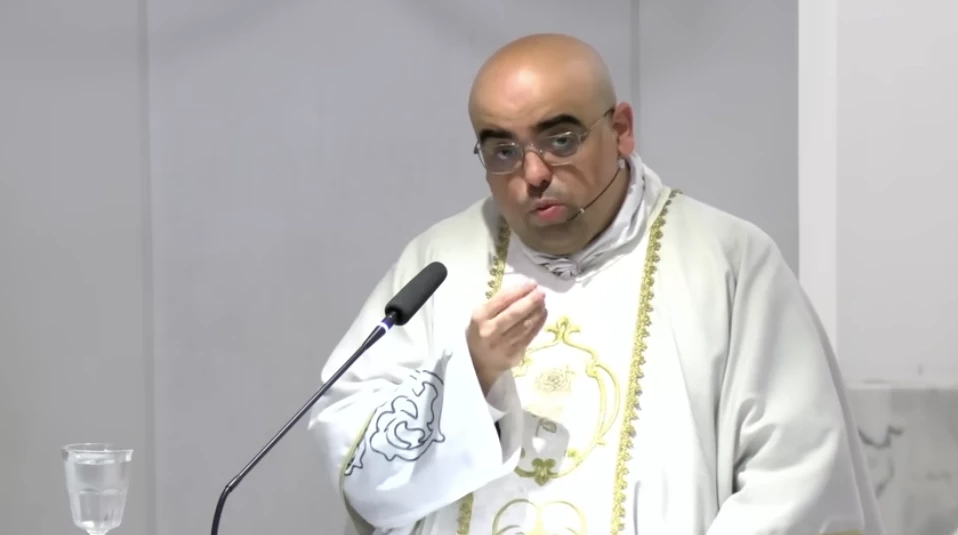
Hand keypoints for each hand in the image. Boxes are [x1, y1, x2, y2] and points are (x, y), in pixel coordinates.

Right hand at [466, 279, 546, 393]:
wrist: (478, 363)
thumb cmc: (481, 332)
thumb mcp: (483, 315)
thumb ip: (500, 303)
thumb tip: (524, 290)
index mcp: (480, 317)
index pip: (502, 299)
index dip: (520, 290)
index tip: (532, 283)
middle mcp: (490, 331)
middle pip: (515, 313)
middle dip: (531, 301)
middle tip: (542, 292)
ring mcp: (502, 345)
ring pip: (524, 325)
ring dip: (537, 312)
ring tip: (543, 302)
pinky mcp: (514, 355)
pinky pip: (529, 336)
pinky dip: (538, 324)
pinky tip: (543, 314)